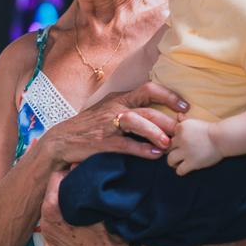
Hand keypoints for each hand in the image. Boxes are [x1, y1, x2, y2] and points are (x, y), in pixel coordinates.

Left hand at [39, 170, 126, 245]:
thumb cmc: (109, 230)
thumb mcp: (98, 201)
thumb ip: (84, 179)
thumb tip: (77, 161)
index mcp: (52, 210)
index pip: (55, 178)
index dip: (70, 173)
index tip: (83, 175)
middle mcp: (45, 224)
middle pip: (52, 193)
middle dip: (65, 188)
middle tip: (83, 187)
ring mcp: (49, 237)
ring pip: (53, 209)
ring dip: (64, 203)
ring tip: (81, 203)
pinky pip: (55, 225)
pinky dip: (63, 220)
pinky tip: (77, 220)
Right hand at [47, 82, 188, 167]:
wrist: (61, 140)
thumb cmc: (89, 126)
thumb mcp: (108, 110)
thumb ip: (130, 108)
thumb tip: (157, 112)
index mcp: (119, 99)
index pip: (148, 89)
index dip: (169, 96)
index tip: (185, 107)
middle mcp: (115, 108)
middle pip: (147, 107)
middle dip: (167, 118)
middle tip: (182, 129)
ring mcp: (107, 125)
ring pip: (136, 122)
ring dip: (155, 132)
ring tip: (168, 144)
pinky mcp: (101, 143)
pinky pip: (124, 145)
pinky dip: (141, 150)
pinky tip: (153, 155)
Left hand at [167, 118, 225, 175]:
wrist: (223, 138)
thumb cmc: (211, 130)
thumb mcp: (196, 122)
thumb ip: (185, 120)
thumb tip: (178, 115)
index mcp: (181, 128)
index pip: (171, 136)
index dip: (176, 140)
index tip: (181, 143)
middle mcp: (181, 139)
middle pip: (168, 147)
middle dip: (172, 151)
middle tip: (177, 154)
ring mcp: (186, 152)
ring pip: (170, 160)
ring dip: (172, 162)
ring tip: (176, 163)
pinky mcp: (192, 163)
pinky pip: (180, 170)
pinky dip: (180, 171)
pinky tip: (184, 169)